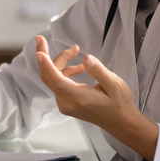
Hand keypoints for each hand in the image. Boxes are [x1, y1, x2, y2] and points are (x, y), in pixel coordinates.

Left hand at [35, 35, 158, 160]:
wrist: (120, 122)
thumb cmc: (119, 104)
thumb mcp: (114, 84)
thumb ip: (98, 71)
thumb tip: (86, 58)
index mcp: (79, 98)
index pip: (57, 80)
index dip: (47, 65)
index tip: (39, 52)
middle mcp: (68, 103)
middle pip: (50, 77)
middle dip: (47, 57)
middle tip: (43, 38)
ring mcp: (65, 104)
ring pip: (53, 79)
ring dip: (60, 63)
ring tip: (75, 51)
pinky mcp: (66, 103)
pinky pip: (58, 84)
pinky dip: (63, 72)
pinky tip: (78, 67)